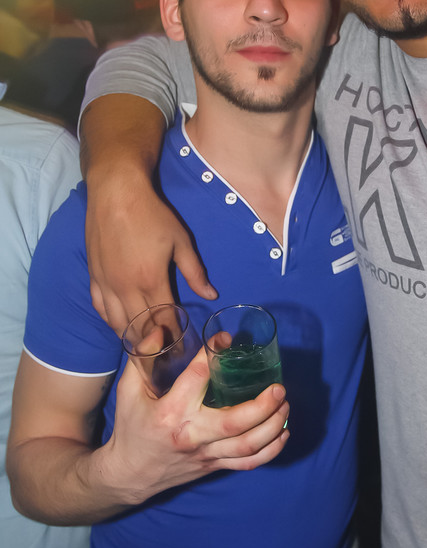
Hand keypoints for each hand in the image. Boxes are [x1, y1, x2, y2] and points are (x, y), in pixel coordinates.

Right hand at [86, 167, 216, 334]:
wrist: (116, 193)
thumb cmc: (152, 215)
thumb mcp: (181, 241)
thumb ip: (194, 272)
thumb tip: (211, 295)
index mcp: (150, 280)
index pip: (163, 321)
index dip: (173, 337)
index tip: (182, 347)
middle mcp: (125, 288)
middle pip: (139, 329)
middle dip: (154, 344)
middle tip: (165, 354)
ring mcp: (106, 284)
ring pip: (117, 324)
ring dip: (131, 337)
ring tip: (145, 346)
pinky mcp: (94, 277)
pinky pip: (101, 309)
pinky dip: (112, 322)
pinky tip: (120, 326)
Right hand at [101, 349, 289, 502]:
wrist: (128, 475)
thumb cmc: (131, 427)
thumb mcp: (128, 391)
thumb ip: (142, 358)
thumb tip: (160, 329)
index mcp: (170, 412)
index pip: (198, 379)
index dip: (213, 354)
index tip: (225, 339)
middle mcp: (192, 435)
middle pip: (234, 422)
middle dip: (262, 405)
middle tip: (278, 387)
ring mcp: (206, 454)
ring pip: (247, 445)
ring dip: (273, 425)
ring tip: (285, 403)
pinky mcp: (214, 466)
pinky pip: (248, 463)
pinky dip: (271, 450)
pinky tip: (283, 432)